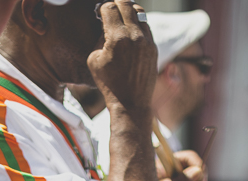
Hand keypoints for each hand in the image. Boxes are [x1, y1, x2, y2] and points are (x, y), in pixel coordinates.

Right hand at [88, 1, 156, 117]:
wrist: (131, 104)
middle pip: (126, 4)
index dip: (103, 7)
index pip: (109, 7)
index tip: (101, 12)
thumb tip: (106, 26)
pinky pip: (146, 26)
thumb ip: (100, 38)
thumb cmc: (109, 84)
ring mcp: (146, 41)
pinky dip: (138, 24)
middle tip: (111, 8)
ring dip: (129, 10)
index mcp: (117, 38)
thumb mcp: (94, 60)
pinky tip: (132, 30)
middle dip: (117, 3)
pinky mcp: (153, 47)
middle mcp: (134, 36)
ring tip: (123, 16)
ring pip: (139, 12)